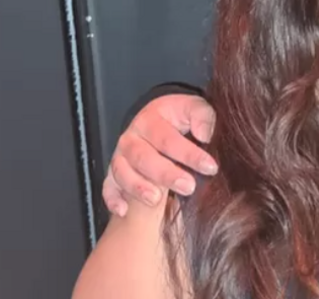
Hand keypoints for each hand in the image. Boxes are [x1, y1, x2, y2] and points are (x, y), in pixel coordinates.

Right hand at [103, 94, 217, 217]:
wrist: (160, 118)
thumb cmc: (179, 116)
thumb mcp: (194, 108)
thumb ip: (203, 117)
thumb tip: (205, 134)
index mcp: (149, 120)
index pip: (168, 139)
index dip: (189, 154)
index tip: (210, 166)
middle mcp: (131, 138)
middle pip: (143, 157)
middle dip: (166, 174)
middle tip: (188, 186)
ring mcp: (120, 157)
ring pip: (123, 173)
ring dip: (139, 187)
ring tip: (156, 199)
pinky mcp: (114, 173)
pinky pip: (108, 187)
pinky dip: (113, 199)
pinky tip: (123, 210)